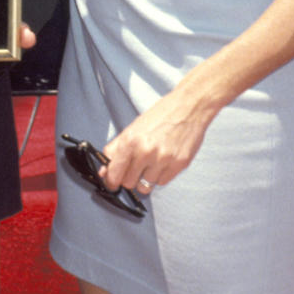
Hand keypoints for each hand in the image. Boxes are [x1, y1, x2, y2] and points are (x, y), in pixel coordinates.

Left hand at [100, 88, 215, 194]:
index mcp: (131, 141)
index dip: (111, 181)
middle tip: (135, 166)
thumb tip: (104, 171)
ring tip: (151, 163)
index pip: (114, 174)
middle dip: (129, 177)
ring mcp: (164, 159)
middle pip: (129, 183)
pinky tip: (163, 161)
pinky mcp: (179, 165)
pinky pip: (162, 182)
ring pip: (145, 187)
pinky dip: (160, 175)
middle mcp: (146, 152)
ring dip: (145, 178)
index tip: (112, 182)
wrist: (189, 107)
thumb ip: (115, 150)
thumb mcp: (132, 128)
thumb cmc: (160, 116)